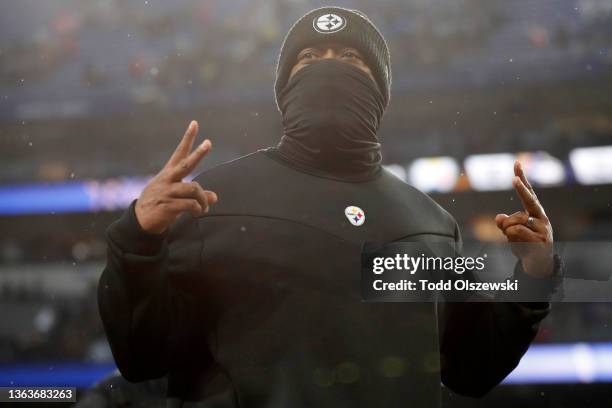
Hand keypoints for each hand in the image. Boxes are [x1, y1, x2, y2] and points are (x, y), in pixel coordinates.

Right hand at [135, 120, 217, 233]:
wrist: (140, 221)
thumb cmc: (160, 205)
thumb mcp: (176, 196)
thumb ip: (195, 195)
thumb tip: (215, 197)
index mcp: (169, 173)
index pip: (179, 152)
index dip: (188, 138)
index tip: (195, 123)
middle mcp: (168, 180)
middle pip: (185, 164)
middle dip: (198, 154)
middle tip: (208, 143)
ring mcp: (167, 192)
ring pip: (193, 189)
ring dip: (203, 199)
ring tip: (204, 208)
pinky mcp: (167, 206)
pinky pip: (189, 205)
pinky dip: (197, 209)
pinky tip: (198, 213)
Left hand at [495, 161, 553, 276]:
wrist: (539, 265)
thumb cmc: (525, 244)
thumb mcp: (512, 232)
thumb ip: (504, 223)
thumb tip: (498, 217)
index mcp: (535, 212)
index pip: (529, 192)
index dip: (522, 178)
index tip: (517, 163)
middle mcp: (541, 217)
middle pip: (529, 200)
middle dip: (521, 189)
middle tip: (514, 179)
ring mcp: (543, 229)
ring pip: (513, 223)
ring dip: (507, 233)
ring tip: (518, 242)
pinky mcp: (541, 240)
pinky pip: (515, 233)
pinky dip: (512, 240)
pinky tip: (521, 247)